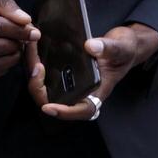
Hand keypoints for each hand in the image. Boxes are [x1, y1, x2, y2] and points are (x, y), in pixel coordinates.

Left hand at [26, 22, 157, 119]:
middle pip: (55, 100)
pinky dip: (38, 65)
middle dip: (40, 86)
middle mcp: (82, 91)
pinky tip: (35, 49)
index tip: (49, 107)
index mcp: (98, 91)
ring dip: (35, 74)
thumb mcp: (121, 48)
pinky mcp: (65, 73)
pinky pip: (47, 76)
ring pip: (47, 88)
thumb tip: (91, 47)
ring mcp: (72, 83)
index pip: (82, 110)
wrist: (123, 44)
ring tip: (31, 52)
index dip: (64, 112)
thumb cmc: (125, 51)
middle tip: (36, 66)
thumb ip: (108, 48)